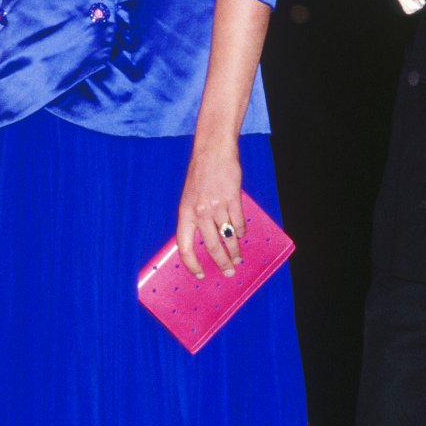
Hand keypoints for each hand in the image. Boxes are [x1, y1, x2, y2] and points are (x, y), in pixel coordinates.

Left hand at [177, 140, 245, 279]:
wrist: (213, 151)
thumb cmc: (200, 174)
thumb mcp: (189, 198)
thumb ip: (194, 218)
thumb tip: (203, 241)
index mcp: (185, 213)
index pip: (184, 247)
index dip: (191, 264)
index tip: (199, 274)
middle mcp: (200, 212)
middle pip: (210, 246)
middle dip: (221, 263)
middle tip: (228, 272)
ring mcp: (217, 206)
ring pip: (227, 237)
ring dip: (234, 251)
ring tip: (238, 259)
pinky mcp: (233, 199)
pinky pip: (238, 222)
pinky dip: (241, 232)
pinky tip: (241, 235)